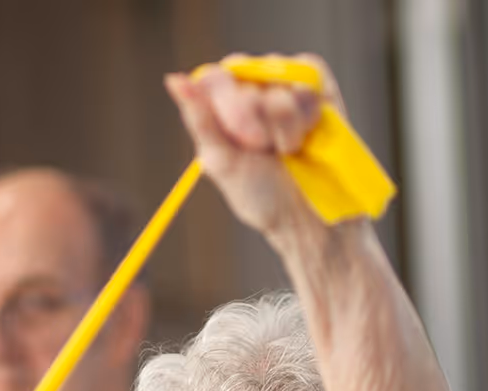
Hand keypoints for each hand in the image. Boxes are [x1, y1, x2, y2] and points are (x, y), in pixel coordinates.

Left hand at [165, 56, 338, 239]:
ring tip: (288, 149)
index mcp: (220, 103)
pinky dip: (310, 112)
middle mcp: (249, 85)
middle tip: (266, 151)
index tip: (250, 142)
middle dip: (260, 122)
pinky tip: (308, 134)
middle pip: (247, 77)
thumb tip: (174, 80)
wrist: (307, 216)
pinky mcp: (313, 80)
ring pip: (280, 80)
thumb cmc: (261, 195)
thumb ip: (201, 121)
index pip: (215, 79)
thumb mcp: (224, 163)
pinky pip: (309, 77)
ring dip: (288, 124)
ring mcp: (281, 80)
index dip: (233, 107)